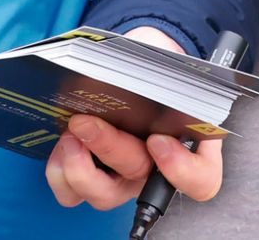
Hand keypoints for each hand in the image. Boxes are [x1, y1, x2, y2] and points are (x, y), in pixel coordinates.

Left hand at [41, 29, 224, 210]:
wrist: (126, 71)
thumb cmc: (146, 71)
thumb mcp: (159, 64)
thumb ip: (157, 74)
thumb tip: (133, 75)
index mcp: (184, 146)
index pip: (200, 179)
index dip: (182, 170)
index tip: (158, 140)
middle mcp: (153, 170)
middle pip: (138, 176)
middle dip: (108, 147)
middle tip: (83, 121)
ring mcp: (120, 179)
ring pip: (102, 195)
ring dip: (79, 167)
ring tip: (68, 133)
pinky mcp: (88, 180)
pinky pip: (71, 193)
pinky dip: (59, 172)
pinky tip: (59, 143)